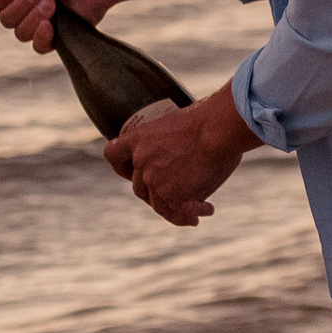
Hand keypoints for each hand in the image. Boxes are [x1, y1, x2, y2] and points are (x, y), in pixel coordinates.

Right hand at [0, 0, 115, 51]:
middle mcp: (29, 4)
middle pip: (5, 19)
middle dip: (19, 5)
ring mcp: (44, 19)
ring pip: (20, 33)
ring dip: (31, 17)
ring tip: (51, 2)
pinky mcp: (61, 34)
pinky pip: (39, 47)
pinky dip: (40, 37)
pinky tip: (50, 24)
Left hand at [101, 87, 255, 225]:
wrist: (218, 129)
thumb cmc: (208, 119)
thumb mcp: (178, 123)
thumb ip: (171, 142)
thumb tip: (184, 150)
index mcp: (139, 139)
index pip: (113, 155)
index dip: (121, 167)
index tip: (132, 171)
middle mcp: (141, 161)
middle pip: (138, 187)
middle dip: (154, 193)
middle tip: (174, 193)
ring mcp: (155, 180)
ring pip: (157, 205)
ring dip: (174, 210)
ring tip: (194, 213)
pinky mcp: (173, 196)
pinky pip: (178, 213)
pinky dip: (193, 213)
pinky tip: (207, 210)